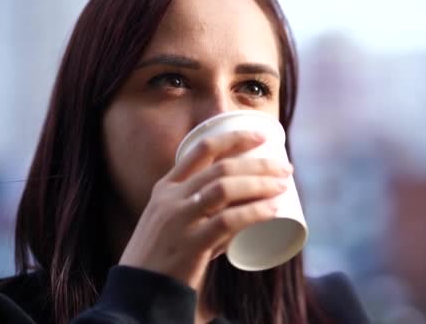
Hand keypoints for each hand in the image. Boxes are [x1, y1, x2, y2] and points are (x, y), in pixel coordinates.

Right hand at [118, 130, 292, 289]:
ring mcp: (179, 220)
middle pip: (222, 168)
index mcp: (167, 186)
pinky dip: (254, 213)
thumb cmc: (164, 253)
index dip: (235, 138)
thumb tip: (252, 205)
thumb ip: (209, 210)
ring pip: (224, 189)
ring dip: (259, 184)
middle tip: (285, 169)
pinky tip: (272, 210)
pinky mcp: (190, 245)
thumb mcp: (174, 220)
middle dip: (259, 164)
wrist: (140, 289)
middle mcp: (171, 198)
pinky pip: (227, 222)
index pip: (203, 149)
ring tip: (283, 186)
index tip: (262, 136)